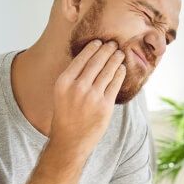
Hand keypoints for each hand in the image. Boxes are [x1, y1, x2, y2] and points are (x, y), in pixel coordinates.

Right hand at [49, 39, 125, 155]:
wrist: (70, 141)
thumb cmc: (65, 116)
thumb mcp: (61, 94)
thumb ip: (72, 78)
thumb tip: (89, 58)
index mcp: (63, 82)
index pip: (81, 58)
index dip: (92, 48)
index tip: (98, 42)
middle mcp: (77, 87)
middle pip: (96, 61)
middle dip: (107, 49)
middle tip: (113, 43)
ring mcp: (92, 97)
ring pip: (108, 70)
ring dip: (116, 59)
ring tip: (120, 53)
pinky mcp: (105, 106)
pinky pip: (115, 83)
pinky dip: (120, 73)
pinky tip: (121, 68)